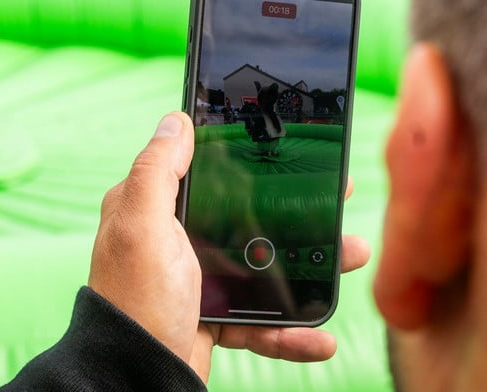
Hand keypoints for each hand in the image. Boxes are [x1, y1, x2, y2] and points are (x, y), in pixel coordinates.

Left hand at [89, 112, 370, 381]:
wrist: (136, 377)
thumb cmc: (135, 299)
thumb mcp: (142, 225)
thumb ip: (158, 172)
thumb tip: (175, 120)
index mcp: (154, 209)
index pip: (206, 169)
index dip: (249, 156)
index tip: (293, 148)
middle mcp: (173, 240)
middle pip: (246, 215)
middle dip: (298, 211)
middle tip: (340, 198)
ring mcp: (196, 280)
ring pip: (264, 265)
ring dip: (311, 266)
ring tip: (350, 257)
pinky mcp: (213, 317)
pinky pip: (262, 320)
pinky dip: (291, 330)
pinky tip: (319, 335)